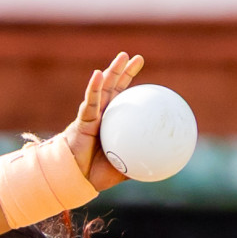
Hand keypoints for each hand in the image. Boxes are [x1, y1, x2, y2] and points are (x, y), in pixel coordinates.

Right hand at [61, 51, 145, 191]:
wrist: (76, 180)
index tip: (145, 78)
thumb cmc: (95, 175)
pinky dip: (94, 87)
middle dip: (123, 71)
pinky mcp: (82, 120)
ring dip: (112, 71)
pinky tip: (98, 74)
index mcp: (111, 123)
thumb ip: (139, 163)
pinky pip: (90, 101)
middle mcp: (101, 115)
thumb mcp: (124, 168)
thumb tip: (161, 164)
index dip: (132, 86)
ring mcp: (91, 115)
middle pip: (114, 87)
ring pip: (103, 88)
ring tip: (122, 57)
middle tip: (137, 58)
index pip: (124, 99)